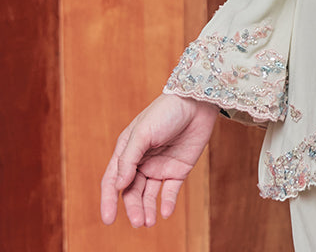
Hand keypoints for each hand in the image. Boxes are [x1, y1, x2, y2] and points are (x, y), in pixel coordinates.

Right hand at [100, 93, 218, 227]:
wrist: (198, 101)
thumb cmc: (166, 111)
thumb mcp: (142, 132)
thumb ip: (129, 159)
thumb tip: (118, 186)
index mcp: (127, 151)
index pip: (113, 180)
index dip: (109, 200)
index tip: (108, 219)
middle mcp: (141, 161)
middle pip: (132, 191)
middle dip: (133, 208)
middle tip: (138, 222)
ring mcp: (160, 166)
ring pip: (149, 194)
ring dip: (147, 209)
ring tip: (148, 223)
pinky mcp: (178, 168)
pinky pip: (170, 190)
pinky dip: (167, 203)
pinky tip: (165, 212)